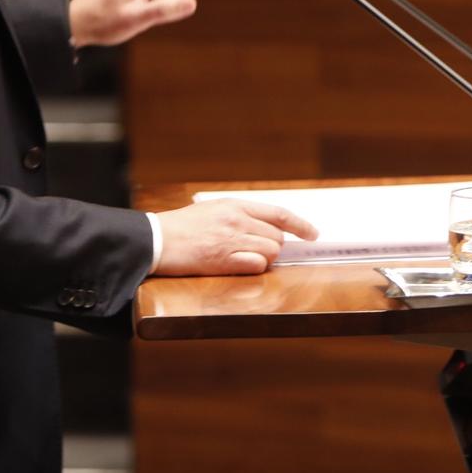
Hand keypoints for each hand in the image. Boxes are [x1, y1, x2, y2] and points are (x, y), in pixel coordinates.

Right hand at [153, 197, 318, 275]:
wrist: (157, 239)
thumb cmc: (183, 226)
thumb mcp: (213, 209)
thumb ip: (240, 215)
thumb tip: (265, 226)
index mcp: (236, 205)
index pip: (279, 213)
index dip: (301, 224)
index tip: (313, 234)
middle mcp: (237, 221)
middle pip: (277, 237)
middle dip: (274, 246)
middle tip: (257, 250)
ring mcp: (232, 241)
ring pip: (270, 252)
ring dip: (264, 258)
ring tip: (243, 258)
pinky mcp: (224, 260)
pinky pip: (257, 266)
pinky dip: (255, 268)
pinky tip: (240, 265)